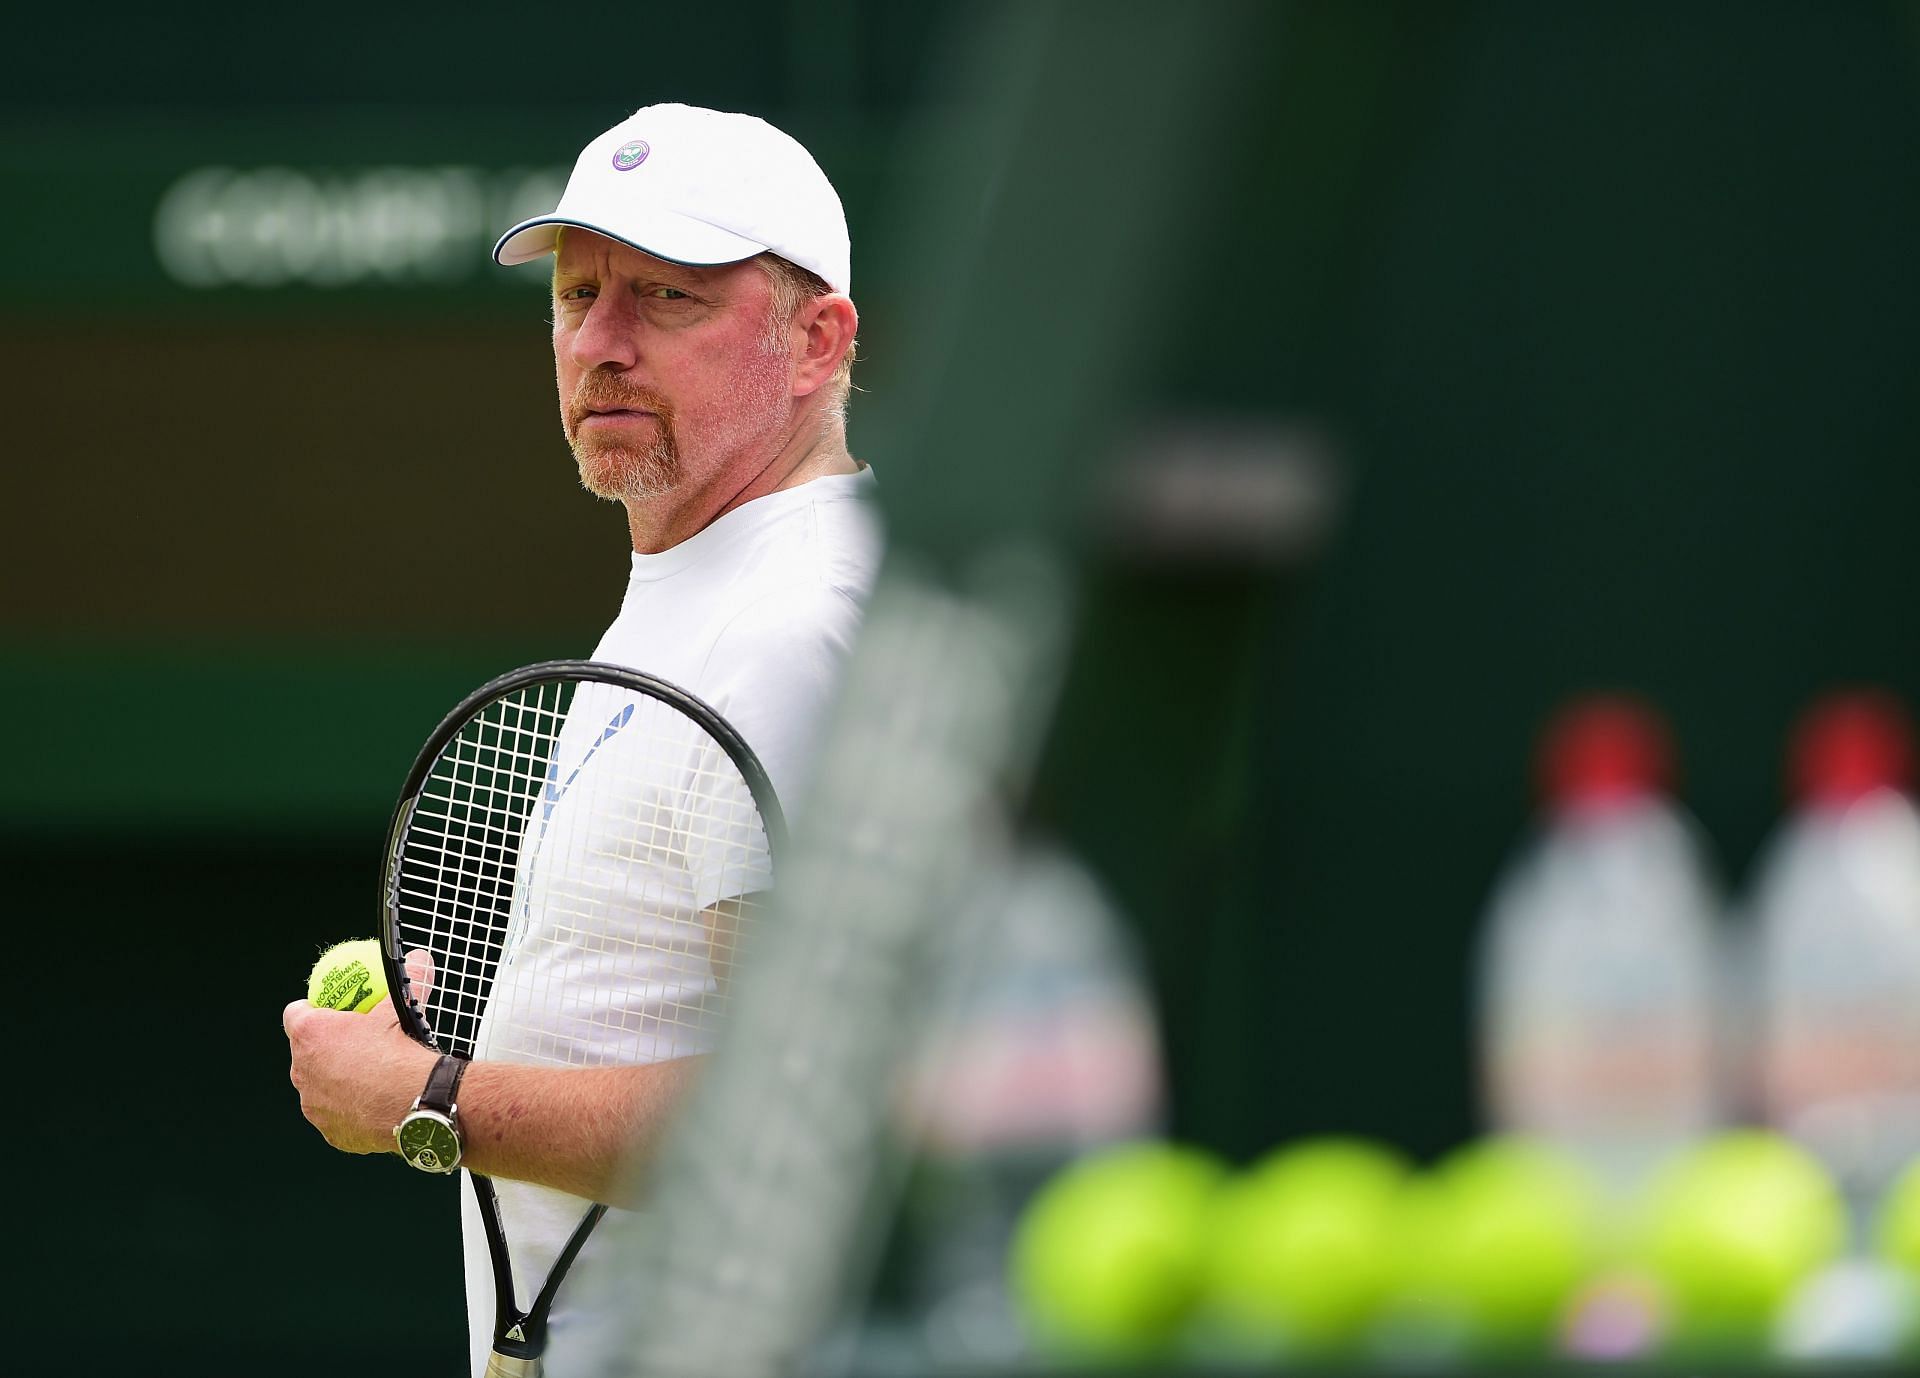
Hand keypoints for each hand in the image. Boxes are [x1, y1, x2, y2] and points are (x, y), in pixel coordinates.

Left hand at [283, 951, 437, 1155]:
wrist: (414, 1102)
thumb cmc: (400, 1051)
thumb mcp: (402, 1007)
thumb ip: (407, 980)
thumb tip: (419, 957)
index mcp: (310, 1034)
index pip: (294, 1014)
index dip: (310, 1010)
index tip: (331, 1012)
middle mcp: (301, 1069)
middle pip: (303, 1052)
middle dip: (324, 1048)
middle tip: (355, 1043)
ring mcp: (313, 1104)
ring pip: (317, 1086)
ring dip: (335, 1080)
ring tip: (367, 1075)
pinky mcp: (329, 1131)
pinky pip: (335, 1114)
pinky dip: (349, 1108)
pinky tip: (373, 1103)